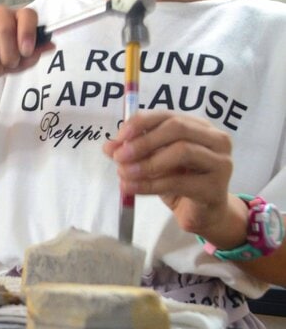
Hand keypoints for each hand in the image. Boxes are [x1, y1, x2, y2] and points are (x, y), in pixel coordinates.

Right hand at [0, 5, 48, 78]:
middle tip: (9, 65)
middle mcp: (0, 14)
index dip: (27, 32)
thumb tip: (50, 45)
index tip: (25, 51)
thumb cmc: (4, 61)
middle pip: (5, 28)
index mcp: (18, 18)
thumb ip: (35, 53)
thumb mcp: (23, 61)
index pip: (27, 14)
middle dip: (8, 54)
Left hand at [103, 111, 233, 235]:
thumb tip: (109, 146)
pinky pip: (178, 182)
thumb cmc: (179, 180)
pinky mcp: (215, 188)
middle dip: (144, 141)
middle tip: (119, 156)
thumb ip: (133, 150)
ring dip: (147, 163)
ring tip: (124, 173)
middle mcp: (215, 139)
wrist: (202, 212)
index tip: (119, 137)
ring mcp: (220, 162)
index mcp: (198, 126)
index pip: (166, 115)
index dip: (140, 123)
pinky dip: (150, 184)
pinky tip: (131, 188)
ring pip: (182, 151)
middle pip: (177, 128)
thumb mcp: (153, 161)